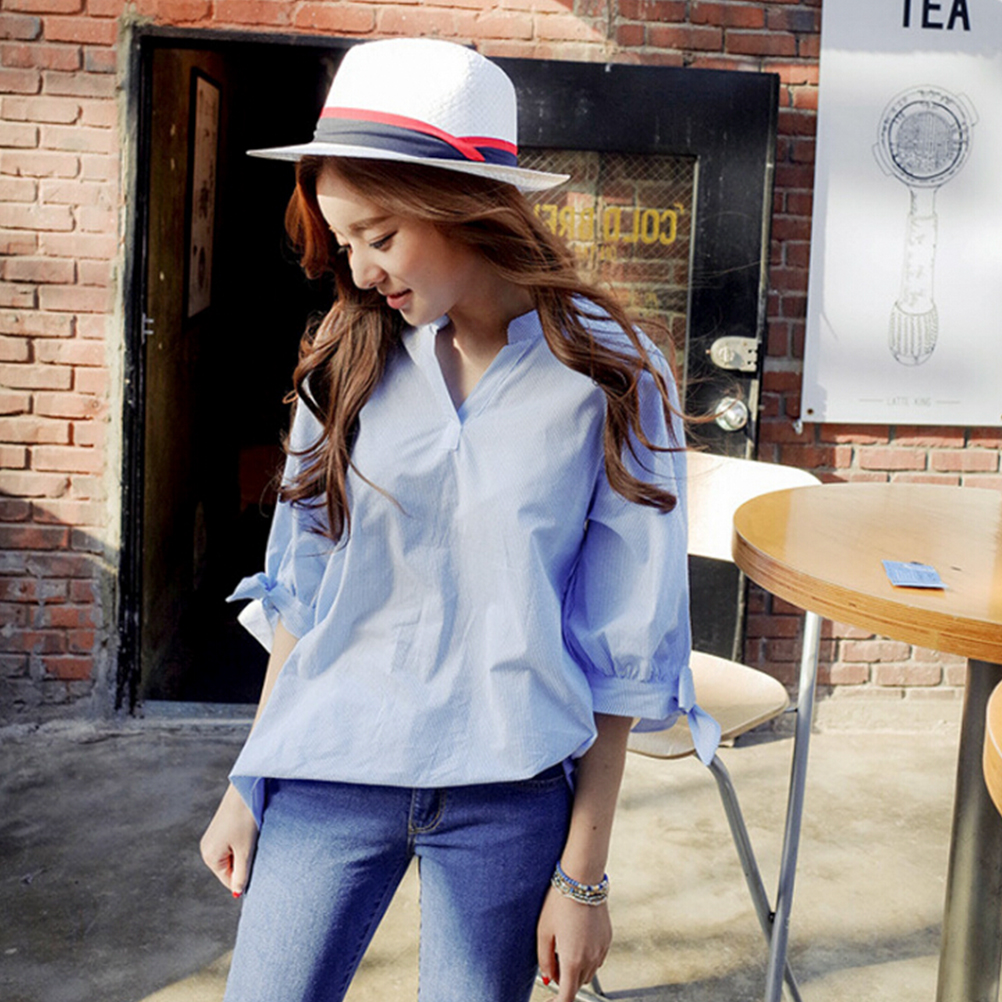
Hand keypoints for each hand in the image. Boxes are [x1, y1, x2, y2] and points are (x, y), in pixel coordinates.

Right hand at [200, 783, 257, 896]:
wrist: (245, 788)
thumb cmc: (245, 819)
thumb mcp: (245, 851)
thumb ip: (241, 874)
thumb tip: (237, 893)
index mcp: (210, 857)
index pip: (228, 881)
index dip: (245, 877)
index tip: (258, 866)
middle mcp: (206, 848)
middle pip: (229, 869)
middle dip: (244, 863)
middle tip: (255, 849)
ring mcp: (212, 838)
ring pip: (232, 856)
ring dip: (244, 852)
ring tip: (252, 838)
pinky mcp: (220, 828)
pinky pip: (231, 845)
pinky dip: (242, 842)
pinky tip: (249, 831)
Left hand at [536, 885, 611, 1000]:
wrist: (582, 880)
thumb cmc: (560, 902)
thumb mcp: (544, 931)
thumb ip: (545, 959)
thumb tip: (547, 978)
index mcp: (573, 960)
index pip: (567, 996)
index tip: (550, 1001)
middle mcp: (591, 958)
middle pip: (577, 984)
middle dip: (564, 980)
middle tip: (553, 962)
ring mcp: (602, 949)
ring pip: (588, 973)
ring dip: (576, 970)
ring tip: (564, 947)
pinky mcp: (608, 939)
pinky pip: (597, 959)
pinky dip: (586, 958)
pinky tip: (577, 939)